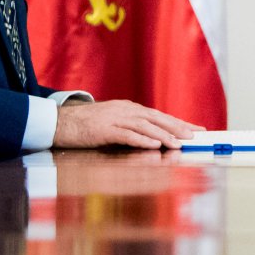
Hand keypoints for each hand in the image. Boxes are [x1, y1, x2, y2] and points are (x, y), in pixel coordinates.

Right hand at [53, 98, 198, 149]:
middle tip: (193, 136)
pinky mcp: (103, 129)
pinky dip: (141, 140)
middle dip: (177, 127)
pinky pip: (126, 135)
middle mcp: (125, 110)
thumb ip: (130, 127)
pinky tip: (153, 145)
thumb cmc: (85, 125)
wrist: (58, 122)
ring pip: (145, 126)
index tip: (195, 129)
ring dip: (163, 135)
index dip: (178, 122)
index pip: (158, 115)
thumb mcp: (112, 121)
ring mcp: (114, 118)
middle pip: (156, 118)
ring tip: (177, 143)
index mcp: (128, 109)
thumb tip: (152, 138)